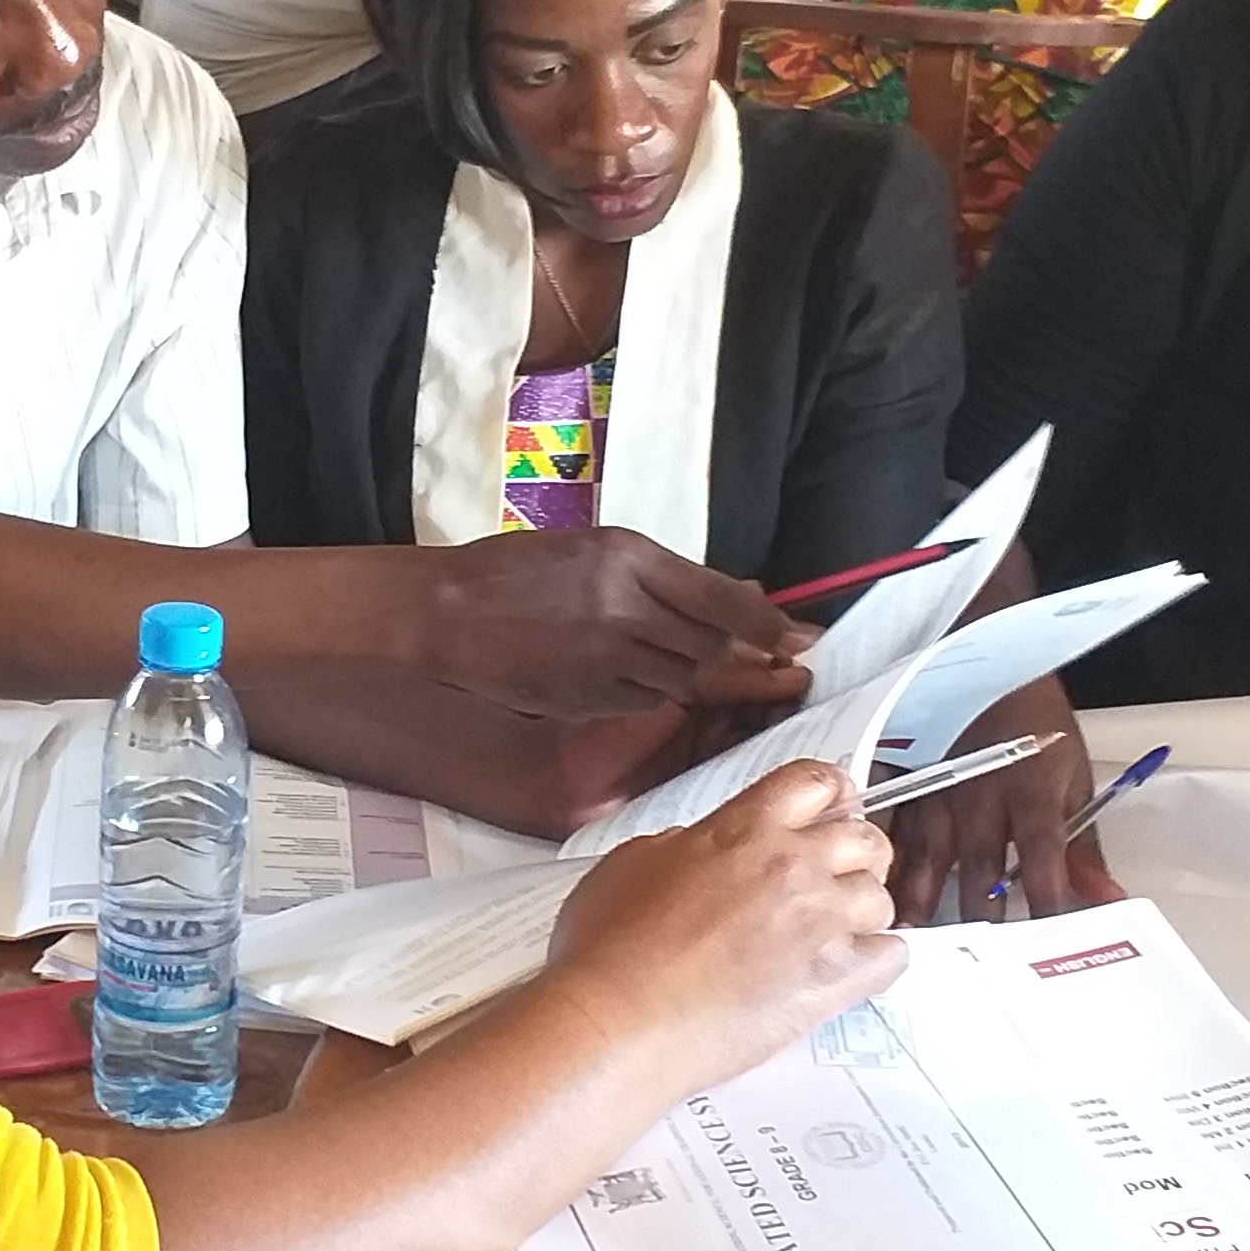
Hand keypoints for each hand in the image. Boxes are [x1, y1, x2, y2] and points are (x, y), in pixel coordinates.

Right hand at [421, 525, 809, 719]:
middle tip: (775, 664)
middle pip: (711, 646)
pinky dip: (655, 691)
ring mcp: (605, 658)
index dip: (768, 624)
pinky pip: (646, 701)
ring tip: (701, 668)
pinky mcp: (588, 696)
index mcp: (628, 559)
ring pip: (684, 679)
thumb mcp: (597, 550)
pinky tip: (636, 675)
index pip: (722, 599)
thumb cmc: (519, 571)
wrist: (448, 612)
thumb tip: (740, 594)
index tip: (802, 637)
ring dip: (701, 676)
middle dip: (743, 657)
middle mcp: (623, 608)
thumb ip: (666, 577)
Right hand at [544, 761, 904, 1077]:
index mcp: (742, 829)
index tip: (833, 807)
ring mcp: (819, 923)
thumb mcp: (632, 865)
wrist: (619, 1021)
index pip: (815, 782)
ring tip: (835, 932)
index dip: (831, 793)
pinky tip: (855, 968)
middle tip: (838, 874)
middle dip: (857, 854)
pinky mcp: (833, 981)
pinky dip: (880, 961)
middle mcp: (791, 866)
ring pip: (882, 898)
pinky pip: (891, 958)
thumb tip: (700, 852)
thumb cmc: (609, 952)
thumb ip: (685, 847)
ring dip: (864, 912)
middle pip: (864, 837)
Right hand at [877, 680, 1124, 921]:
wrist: (983, 664)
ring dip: (918, 902)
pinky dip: (880, 865)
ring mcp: (936, 793)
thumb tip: (1108, 899)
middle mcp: (980, 799)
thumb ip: (1084, 847)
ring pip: (924, 856)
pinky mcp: (905, 785)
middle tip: (974, 967)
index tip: (1056, 945)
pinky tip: (867, 895)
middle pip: (979, 870)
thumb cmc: (1034, 723)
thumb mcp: (1073, 777)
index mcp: (1029, 794)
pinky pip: (887, 832)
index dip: (1051, 904)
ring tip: (907, 941)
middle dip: (978, 920)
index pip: (1044, 860)